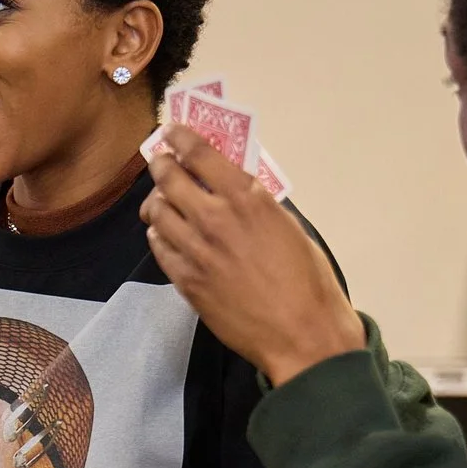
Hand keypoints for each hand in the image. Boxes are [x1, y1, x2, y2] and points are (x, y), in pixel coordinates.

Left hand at [140, 125, 367, 384]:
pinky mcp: (186, 281)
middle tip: (160, 162)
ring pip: (157, 212)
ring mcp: (196, 251)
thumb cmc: (310, 282)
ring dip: (157, 201)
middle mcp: (215, 218)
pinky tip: (165, 235)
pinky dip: (159, 235)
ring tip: (160, 201)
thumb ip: (255, 206)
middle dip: (160, 164)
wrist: (302, 335)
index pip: (199, 154)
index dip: (179, 137)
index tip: (171, 132)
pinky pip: (159, 247)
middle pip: (168, 178)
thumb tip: (232, 192)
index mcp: (247, 198)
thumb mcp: (289, 229)